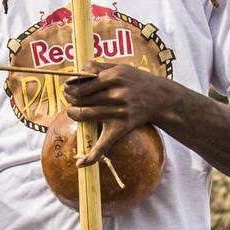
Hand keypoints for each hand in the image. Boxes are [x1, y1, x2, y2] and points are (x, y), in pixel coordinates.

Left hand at [59, 61, 180, 167]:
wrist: (161, 98)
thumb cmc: (137, 81)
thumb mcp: (121, 67)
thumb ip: (99, 66)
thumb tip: (78, 70)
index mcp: (114, 77)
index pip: (82, 85)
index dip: (70, 88)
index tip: (68, 89)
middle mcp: (116, 94)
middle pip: (81, 99)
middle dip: (70, 99)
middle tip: (69, 98)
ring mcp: (119, 112)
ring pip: (85, 115)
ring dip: (73, 114)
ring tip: (73, 111)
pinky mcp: (122, 127)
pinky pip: (105, 144)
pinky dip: (92, 156)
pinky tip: (80, 164)